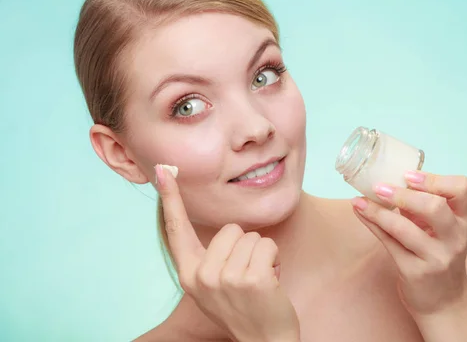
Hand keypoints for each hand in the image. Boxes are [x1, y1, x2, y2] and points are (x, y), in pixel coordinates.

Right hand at [154, 165, 299, 341]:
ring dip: (262, 254)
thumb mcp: (213, 285)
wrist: (264, 340)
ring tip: (259, 280)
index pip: (177, 230)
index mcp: (189, 274)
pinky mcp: (250, 279)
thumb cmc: (243, 307)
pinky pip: (267, 245)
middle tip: (247, 274)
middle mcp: (202, 276)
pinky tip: (270, 281)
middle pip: (229, 229)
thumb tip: (214, 229)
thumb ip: (208, 258)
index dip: (171, 199)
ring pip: (251, 236)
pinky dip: (274, 258)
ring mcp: (225, 278)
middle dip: (245, 246)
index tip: (163, 171)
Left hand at [351, 170, 466, 317]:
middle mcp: (455, 238)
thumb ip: (424, 206)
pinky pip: (389, 243)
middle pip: (434, 208)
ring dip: (379, 211)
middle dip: (404, 194)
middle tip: (380, 186)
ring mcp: (436, 257)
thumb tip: (389, 179)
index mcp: (464, 219)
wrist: (446, 302)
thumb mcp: (442, 229)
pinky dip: (372, 224)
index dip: (435, 179)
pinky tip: (360, 212)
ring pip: (405, 229)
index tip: (409, 175)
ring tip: (360, 200)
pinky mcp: (416, 272)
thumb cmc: (439, 254)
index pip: (461, 189)